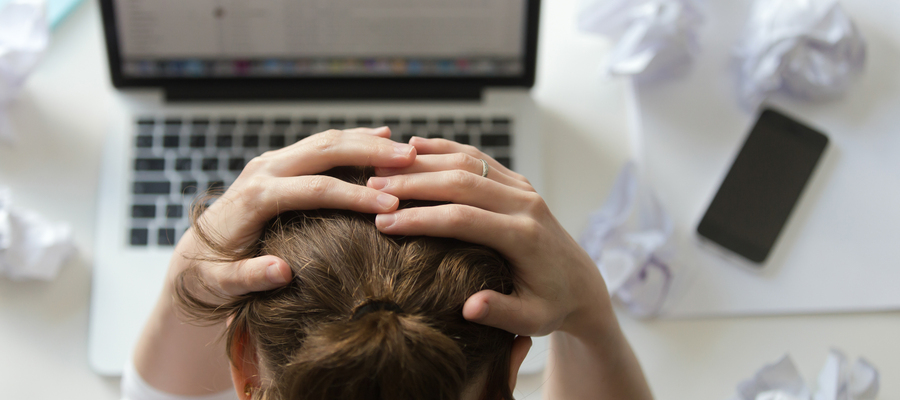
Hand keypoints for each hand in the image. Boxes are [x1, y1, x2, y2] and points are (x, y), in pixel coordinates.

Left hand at [170, 127, 416, 299]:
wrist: (192, 254)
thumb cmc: (210, 274)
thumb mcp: (221, 284)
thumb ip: (248, 278)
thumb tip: (281, 272)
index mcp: (255, 197)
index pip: (314, 190)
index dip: (354, 196)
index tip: (390, 205)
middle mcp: (264, 170)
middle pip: (324, 151)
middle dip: (370, 153)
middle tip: (410, 160)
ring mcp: (272, 162)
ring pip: (326, 141)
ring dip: (367, 141)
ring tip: (407, 150)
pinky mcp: (280, 162)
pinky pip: (321, 144)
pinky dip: (353, 139)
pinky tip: (383, 136)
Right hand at [367, 137, 612, 337]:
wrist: (581, 283)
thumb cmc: (552, 305)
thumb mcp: (533, 320)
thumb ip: (502, 313)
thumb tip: (469, 309)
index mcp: (524, 236)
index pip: (463, 219)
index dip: (421, 218)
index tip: (384, 223)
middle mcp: (525, 203)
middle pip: (461, 181)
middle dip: (412, 183)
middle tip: (370, 187)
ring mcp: (522, 188)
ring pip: (467, 161)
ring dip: (422, 162)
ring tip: (381, 167)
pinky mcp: (517, 181)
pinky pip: (477, 157)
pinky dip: (444, 149)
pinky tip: (413, 146)